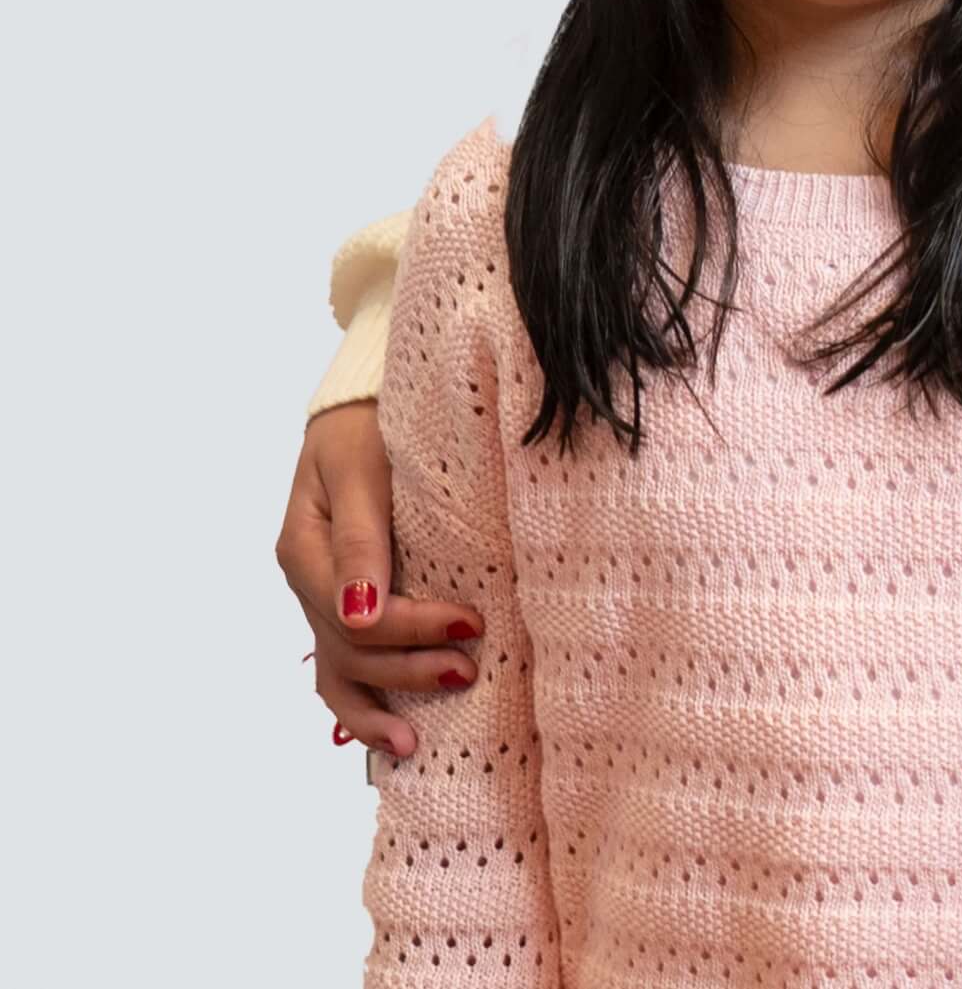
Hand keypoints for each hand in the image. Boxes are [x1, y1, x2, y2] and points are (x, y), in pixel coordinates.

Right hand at [275, 399, 483, 757]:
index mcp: (305, 550)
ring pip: (339, 671)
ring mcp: (323, 597)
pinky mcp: (344, 601)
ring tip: (416, 742)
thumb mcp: (359, 469)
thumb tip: (360, 614)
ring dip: (378, 706)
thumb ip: (360, 537)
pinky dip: (364, 700)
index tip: (473, 622)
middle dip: (409, 667)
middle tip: (469, 668)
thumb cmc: (368, 425)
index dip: (414, 627)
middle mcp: (310, 582)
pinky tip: (393, 731)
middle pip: (351, 649)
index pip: (357, 613)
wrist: (364, 404)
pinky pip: (344, 664)